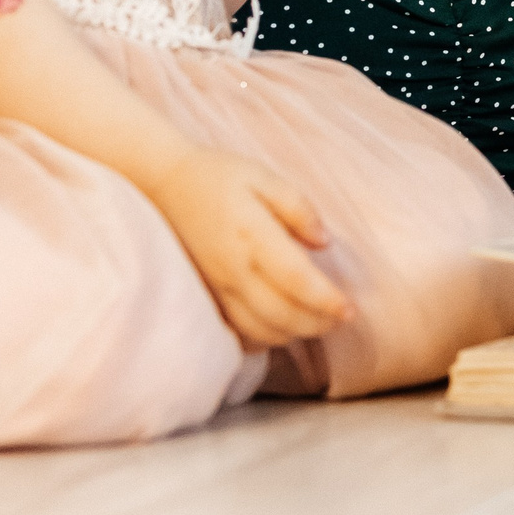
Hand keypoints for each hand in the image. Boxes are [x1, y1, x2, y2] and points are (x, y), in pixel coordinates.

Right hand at [142, 147, 353, 348]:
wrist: (163, 186)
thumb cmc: (220, 177)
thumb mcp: (264, 177)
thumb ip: (298, 208)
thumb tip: (324, 241)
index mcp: (252, 235)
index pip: (297, 280)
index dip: (326, 300)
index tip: (350, 309)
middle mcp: (234, 269)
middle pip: (282, 314)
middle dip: (317, 324)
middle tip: (341, 319)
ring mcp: (217, 286)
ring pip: (260, 329)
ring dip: (294, 334)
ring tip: (318, 323)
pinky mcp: (207, 294)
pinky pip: (238, 329)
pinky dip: (264, 337)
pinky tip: (283, 327)